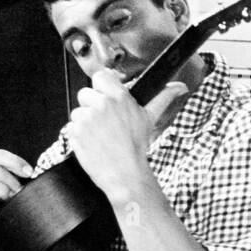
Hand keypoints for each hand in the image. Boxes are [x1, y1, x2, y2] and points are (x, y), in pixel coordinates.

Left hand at [67, 68, 187, 202]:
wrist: (125, 174)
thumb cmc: (136, 147)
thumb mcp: (150, 118)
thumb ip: (163, 97)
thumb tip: (179, 87)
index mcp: (119, 98)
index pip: (100, 76)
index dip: (101, 86)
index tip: (104, 95)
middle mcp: (101, 105)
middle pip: (85, 93)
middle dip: (92, 105)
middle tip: (104, 121)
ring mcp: (86, 118)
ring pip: (78, 111)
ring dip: (85, 121)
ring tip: (99, 134)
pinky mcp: (75, 132)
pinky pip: (71, 127)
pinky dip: (79, 134)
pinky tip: (92, 142)